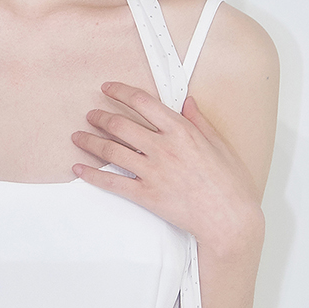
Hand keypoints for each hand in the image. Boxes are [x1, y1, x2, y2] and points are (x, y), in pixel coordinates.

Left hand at [71, 82, 262, 257]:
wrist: (228, 218)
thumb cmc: (229, 184)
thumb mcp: (219, 144)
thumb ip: (199, 121)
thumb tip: (188, 102)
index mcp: (181, 131)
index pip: (142, 102)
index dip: (120, 92)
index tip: (109, 88)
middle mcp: (163, 148)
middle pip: (120, 125)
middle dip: (100, 117)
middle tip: (91, 115)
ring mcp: (153, 172)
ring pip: (111, 150)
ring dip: (90, 141)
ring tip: (79, 137)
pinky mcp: (146, 195)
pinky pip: (112, 182)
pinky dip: (92, 174)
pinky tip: (80, 169)